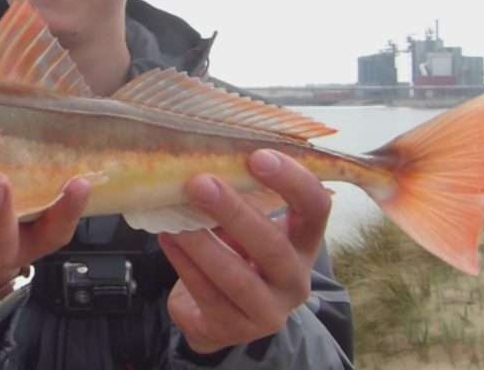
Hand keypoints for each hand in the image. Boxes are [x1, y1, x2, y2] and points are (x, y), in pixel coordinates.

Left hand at [158, 150, 330, 354]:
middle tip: (201, 183)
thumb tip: (206, 154)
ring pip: (237, 278)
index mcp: (304, 244)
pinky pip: (207, 295)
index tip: (258, 156)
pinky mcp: (234, 330)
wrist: (223, 315)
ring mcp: (268, 311)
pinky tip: (168, 238)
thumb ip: (242, 197)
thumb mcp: (249, 227)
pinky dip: (184, 264)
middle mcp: (295, 280)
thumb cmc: (239, 255)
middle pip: (273, 247)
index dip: (292, 181)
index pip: (315, 208)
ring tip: (173, 217)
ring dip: (202, 244)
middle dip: (235, 213)